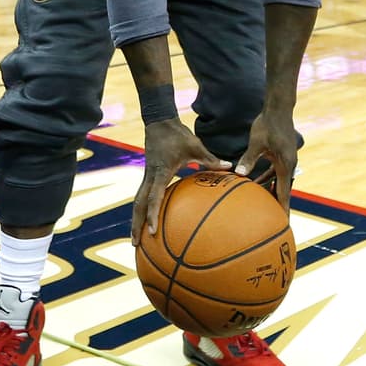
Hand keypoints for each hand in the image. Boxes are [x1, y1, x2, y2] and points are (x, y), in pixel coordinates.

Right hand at [131, 119, 230, 244]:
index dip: (152, 215)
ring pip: (138, 202)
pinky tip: (147, 219)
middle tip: (135, 244)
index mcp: (160, 172)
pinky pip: (143, 196)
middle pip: (138, 205)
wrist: (160, 121)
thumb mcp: (196, 146)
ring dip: (135, 219)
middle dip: (136, 225)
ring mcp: (147, 176)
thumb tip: (230, 168)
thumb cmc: (178, 134)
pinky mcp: (148, 175)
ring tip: (135, 238)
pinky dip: (142, 209)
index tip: (152, 232)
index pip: (153, 198)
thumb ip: (211, 159)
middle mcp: (150, 177)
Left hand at [236, 107, 297, 211]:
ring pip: (277, 181)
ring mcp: (285, 160)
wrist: (278, 109)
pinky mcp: (280, 155)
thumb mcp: (257, 142)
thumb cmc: (268, 124)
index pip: (283, 192)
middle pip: (282, 189)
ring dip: (269, 191)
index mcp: (285, 165)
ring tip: (261, 205)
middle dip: (277, 204)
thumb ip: (249, 159)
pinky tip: (253, 182)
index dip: (283, 208)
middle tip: (273, 221)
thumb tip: (238, 174)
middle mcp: (288, 165)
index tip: (284, 222)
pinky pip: (273, 171)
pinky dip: (265, 178)